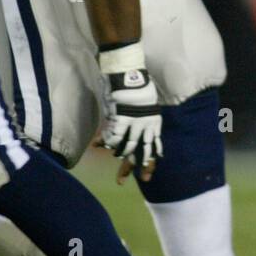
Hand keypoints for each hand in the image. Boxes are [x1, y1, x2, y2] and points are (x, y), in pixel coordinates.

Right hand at [97, 45, 162, 183]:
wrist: (130, 73)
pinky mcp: (121, 119)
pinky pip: (113, 137)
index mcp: (154, 122)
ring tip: (117, 166)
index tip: (150, 171)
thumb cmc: (139, 84)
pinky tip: (101, 147)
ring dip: (121, 158)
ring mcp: (133, 123)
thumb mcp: (147, 101)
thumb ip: (144, 113)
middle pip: (142, 152)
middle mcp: (145, 125)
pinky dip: (107, 142)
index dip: (151, 160)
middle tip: (132, 181)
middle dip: (137, 168)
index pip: (154, 145)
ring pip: (127, 148)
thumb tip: (142, 115)